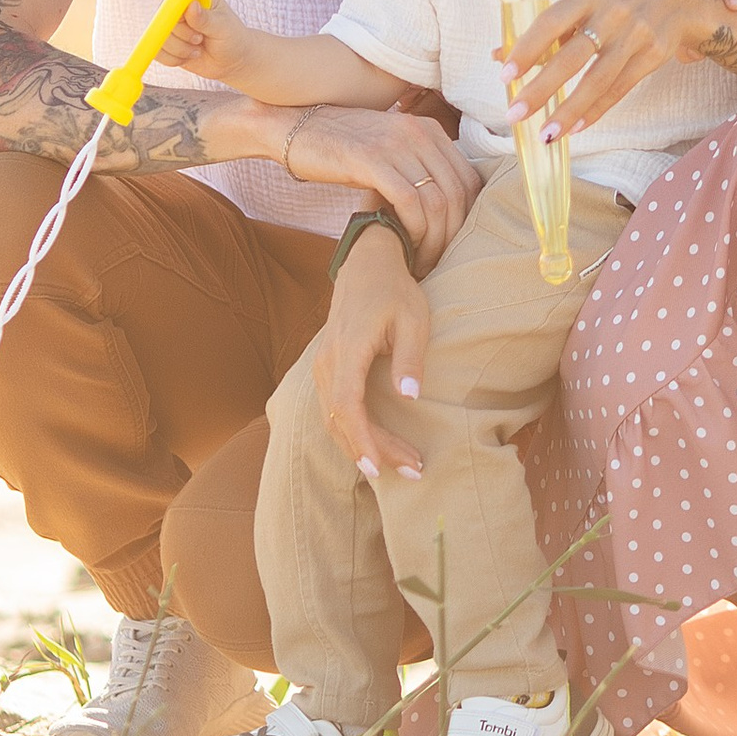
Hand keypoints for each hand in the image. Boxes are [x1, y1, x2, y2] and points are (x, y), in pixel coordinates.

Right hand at [158, 0, 251, 81]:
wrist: (231, 59)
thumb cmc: (231, 37)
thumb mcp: (223, 27)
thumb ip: (206, 18)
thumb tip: (191, 6)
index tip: (189, 12)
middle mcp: (177, 2)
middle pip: (162, 13)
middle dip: (182, 32)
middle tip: (200, 38)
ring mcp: (167, 22)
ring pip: (158, 35)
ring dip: (180, 49)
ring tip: (198, 48)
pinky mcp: (162, 41)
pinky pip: (156, 51)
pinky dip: (173, 59)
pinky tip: (188, 56)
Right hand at [272, 103, 478, 270]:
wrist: (294, 127)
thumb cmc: (342, 147)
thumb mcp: (390, 149)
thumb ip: (419, 167)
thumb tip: (448, 207)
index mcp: (428, 129)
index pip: (469, 179)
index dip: (467, 218)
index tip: (453, 244)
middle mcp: (418, 132)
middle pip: (457, 193)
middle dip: (452, 235)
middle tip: (438, 261)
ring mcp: (395, 144)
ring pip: (436, 200)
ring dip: (433, 240)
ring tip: (421, 261)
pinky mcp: (371, 159)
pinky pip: (409, 201)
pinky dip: (413, 230)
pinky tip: (405, 245)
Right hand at [310, 227, 427, 480]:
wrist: (366, 264)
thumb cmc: (394, 290)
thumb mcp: (413, 318)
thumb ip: (409, 357)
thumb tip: (409, 396)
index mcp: (347, 349)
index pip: (347, 406)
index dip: (362, 440)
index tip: (381, 467)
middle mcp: (327, 362)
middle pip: (340, 420)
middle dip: (374, 452)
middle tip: (413, 470)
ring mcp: (323, 366)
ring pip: (334, 419)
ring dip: (364, 446)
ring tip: (402, 463)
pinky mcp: (327, 369)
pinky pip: (334, 409)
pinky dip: (354, 432)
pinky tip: (378, 445)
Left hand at [497, 0, 719, 142]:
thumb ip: (548, 28)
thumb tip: (500, 55)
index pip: (551, 22)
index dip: (528, 49)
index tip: (505, 74)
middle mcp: (613, 13)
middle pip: (573, 57)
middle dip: (541, 88)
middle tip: (515, 113)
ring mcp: (636, 36)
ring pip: (597, 80)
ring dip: (568, 110)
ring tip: (545, 133)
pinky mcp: (653, 56)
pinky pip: (619, 89)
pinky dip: (595, 111)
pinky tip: (574, 127)